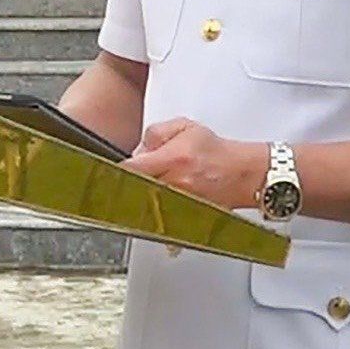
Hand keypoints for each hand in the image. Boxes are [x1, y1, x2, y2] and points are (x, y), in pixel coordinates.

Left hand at [124, 119, 265, 209]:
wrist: (243, 173)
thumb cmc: (216, 151)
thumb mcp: (185, 127)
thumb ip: (156, 132)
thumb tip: (138, 149)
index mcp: (174, 159)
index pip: (134, 168)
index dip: (117, 170)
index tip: (107, 171)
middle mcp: (177, 184)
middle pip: (137, 190)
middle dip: (127, 185)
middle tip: (122, 182)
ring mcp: (181, 204)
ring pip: (147, 207)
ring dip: (139, 200)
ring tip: (139, 194)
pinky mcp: (186, 218)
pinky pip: (162, 221)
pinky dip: (154, 218)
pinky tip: (152, 211)